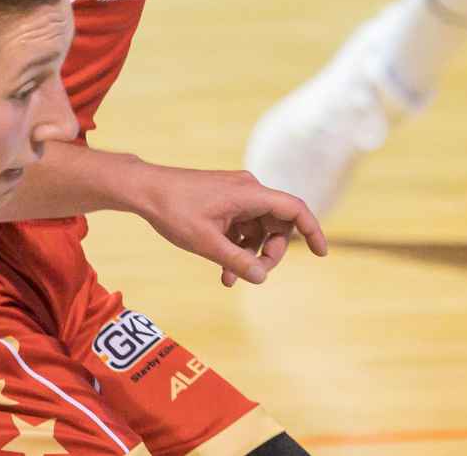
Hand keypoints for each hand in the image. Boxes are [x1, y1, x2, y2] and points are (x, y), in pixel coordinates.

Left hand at [131, 164, 328, 287]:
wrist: (145, 190)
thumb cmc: (174, 211)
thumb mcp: (207, 243)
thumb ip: (237, 261)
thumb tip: (262, 278)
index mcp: (249, 193)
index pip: (294, 208)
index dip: (312, 230)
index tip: (321, 253)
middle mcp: (248, 189)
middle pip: (277, 224)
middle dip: (269, 253)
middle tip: (254, 275)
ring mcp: (236, 194)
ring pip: (259, 229)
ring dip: (250, 254)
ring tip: (228, 278)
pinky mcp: (225, 201)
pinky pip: (243, 226)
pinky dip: (237, 246)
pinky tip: (222, 267)